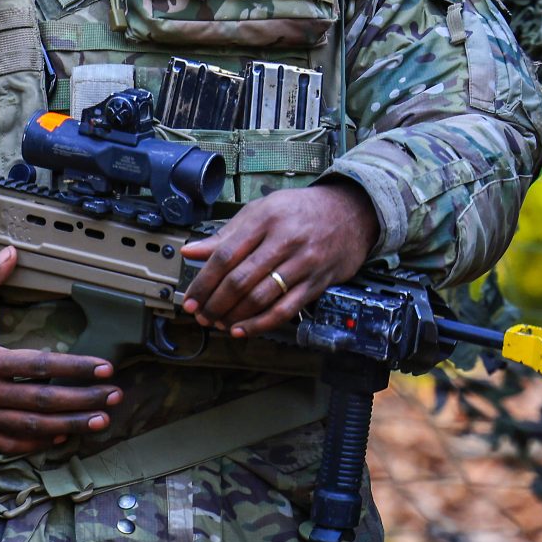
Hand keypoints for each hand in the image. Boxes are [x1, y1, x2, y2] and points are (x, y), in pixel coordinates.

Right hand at [0, 247, 120, 453]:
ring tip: (99, 422)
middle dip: (84, 400)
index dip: (76, 368)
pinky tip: (59, 439)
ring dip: (69, 426)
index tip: (104, 368)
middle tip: (114, 397)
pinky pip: (9, 444)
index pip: (41, 367)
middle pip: (45, 402)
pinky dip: (37, 444)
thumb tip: (9, 252)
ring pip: (32, 428)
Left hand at [179, 182, 378, 338]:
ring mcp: (303, 263)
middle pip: (240, 279)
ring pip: (261, 297)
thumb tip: (191, 251)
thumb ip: (225, 234)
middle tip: (201, 315)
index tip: (191, 298)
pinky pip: (286, 309)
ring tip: (219, 323)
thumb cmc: (299, 211)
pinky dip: (261, 323)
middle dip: (215, 303)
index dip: (204, 281)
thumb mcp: (260, 211)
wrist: (350, 212)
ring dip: (235, 315)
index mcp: (264, 219)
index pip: (225, 255)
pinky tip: (243, 329)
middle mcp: (284, 241)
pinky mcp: (317, 283)